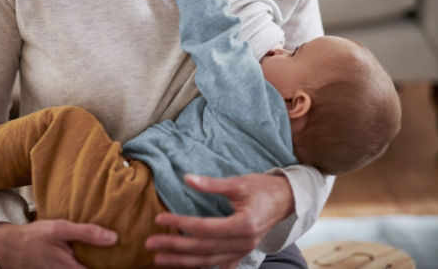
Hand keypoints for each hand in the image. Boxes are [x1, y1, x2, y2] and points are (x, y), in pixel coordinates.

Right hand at [0, 219, 117, 268]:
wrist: (9, 247)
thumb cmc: (35, 237)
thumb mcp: (61, 228)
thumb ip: (87, 233)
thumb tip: (114, 238)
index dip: (116, 267)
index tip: (130, 260)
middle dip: (109, 265)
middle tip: (124, 257)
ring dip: (98, 265)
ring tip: (111, 256)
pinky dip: (87, 264)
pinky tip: (94, 258)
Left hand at [146, 173, 293, 267]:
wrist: (287, 200)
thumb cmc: (263, 188)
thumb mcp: (238, 183)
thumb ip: (211, 184)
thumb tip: (187, 178)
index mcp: (243, 224)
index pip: (204, 227)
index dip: (180, 223)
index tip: (160, 218)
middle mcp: (244, 242)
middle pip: (202, 248)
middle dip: (174, 246)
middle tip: (150, 243)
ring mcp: (243, 251)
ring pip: (208, 261)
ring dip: (182, 261)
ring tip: (159, 259)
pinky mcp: (242, 253)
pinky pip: (218, 264)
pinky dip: (200, 266)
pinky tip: (184, 267)